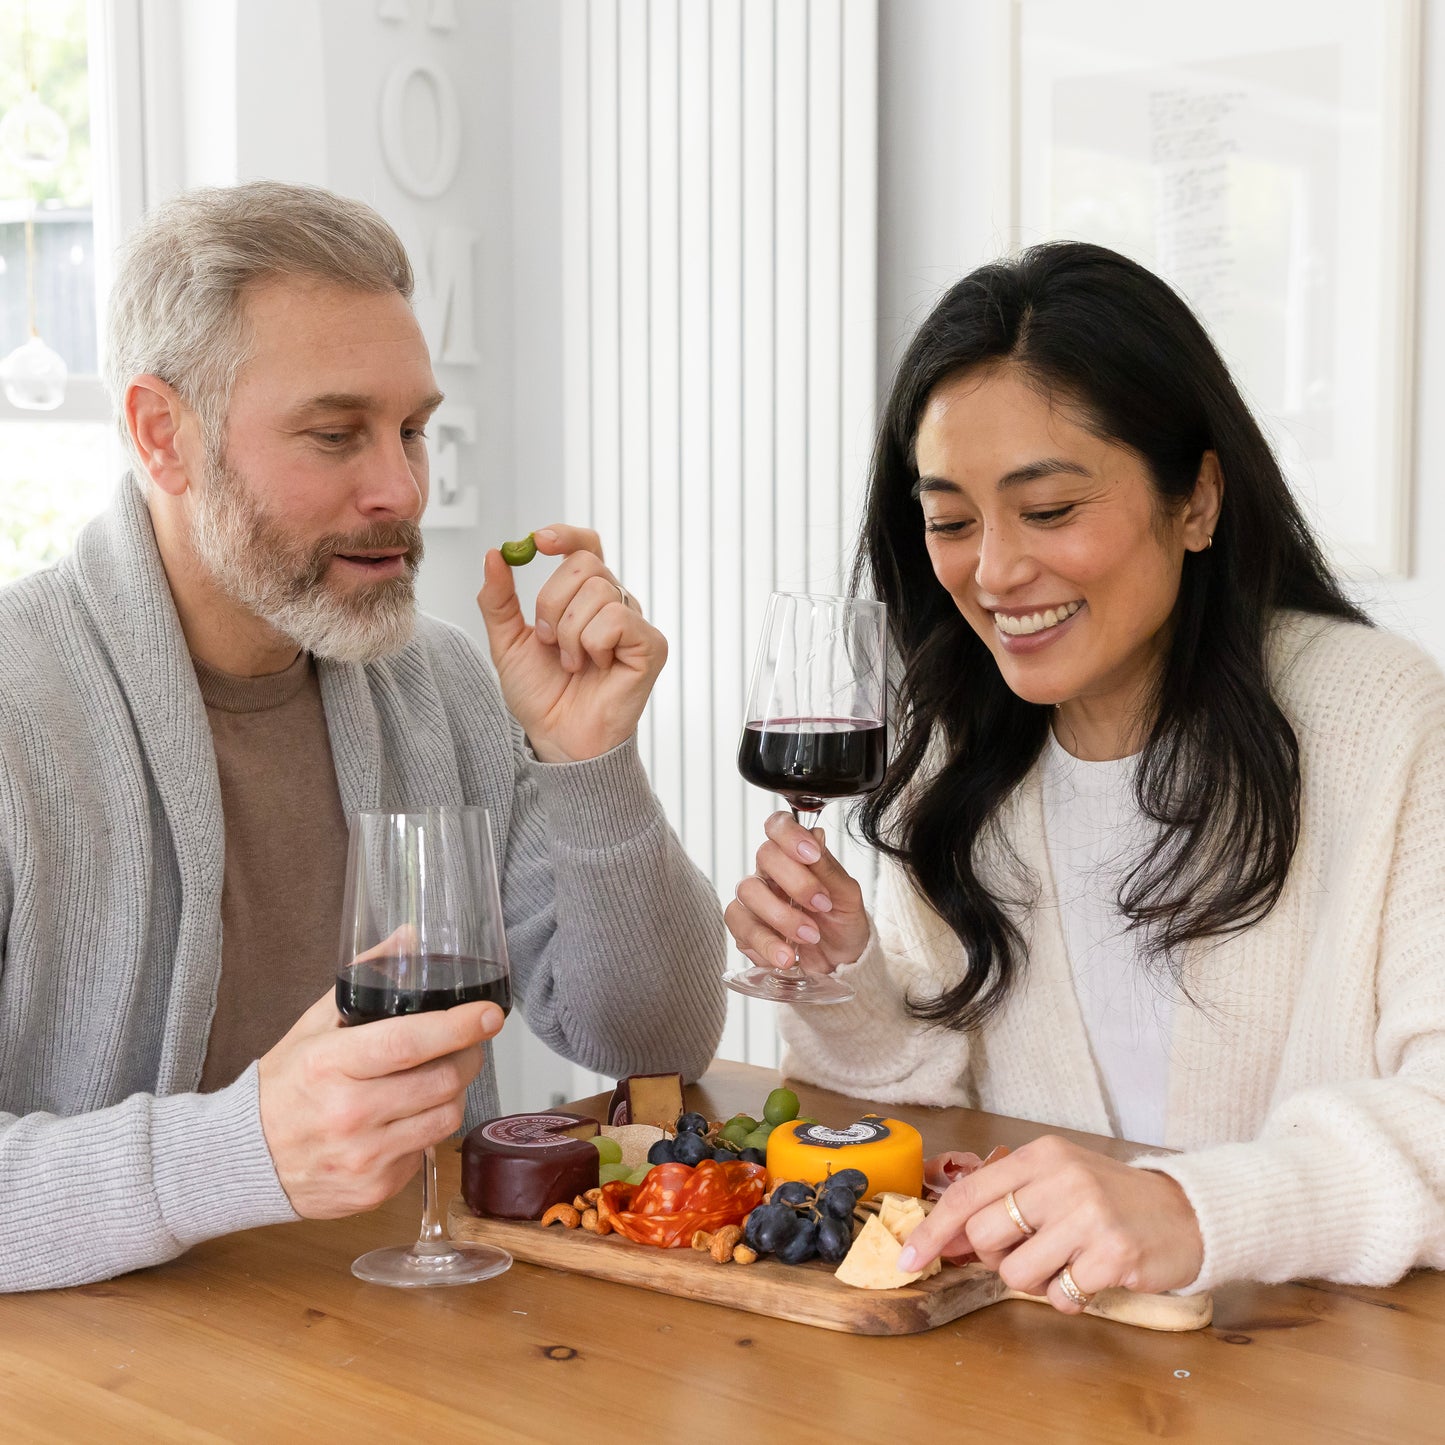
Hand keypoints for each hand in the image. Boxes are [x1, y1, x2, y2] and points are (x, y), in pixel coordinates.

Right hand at [257, 988, 504, 1217]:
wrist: (244, 1159)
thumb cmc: (283, 1086)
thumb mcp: (312, 1026)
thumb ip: (364, 978)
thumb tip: (408, 937)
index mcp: (330, 1065)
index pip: (409, 1042)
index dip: (458, 1026)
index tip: (489, 1014)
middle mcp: (349, 1113)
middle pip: (441, 1080)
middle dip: (468, 1055)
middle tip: (469, 1043)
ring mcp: (364, 1157)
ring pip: (446, 1117)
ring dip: (454, 1092)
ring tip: (439, 1077)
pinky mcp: (375, 1189)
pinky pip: (427, 1151)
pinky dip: (427, 1129)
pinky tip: (408, 1117)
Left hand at [476, 524, 666, 762]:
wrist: (558, 738)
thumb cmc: (542, 695)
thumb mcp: (508, 642)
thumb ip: (499, 599)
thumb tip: (494, 554)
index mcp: (584, 597)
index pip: (585, 546)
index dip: (565, 536)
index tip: (537, 542)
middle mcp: (614, 604)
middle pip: (584, 563)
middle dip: (552, 602)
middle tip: (548, 640)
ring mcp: (635, 623)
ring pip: (598, 591)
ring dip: (570, 632)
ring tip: (571, 663)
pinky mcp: (651, 645)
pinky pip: (617, 618)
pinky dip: (594, 644)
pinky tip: (595, 668)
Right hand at [723, 812, 871, 974]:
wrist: (841, 964)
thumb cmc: (843, 923)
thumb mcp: (847, 896)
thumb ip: (829, 867)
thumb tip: (816, 834)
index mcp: (794, 856)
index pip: (778, 826)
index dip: (789, 835)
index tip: (811, 854)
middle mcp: (769, 873)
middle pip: (764, 856)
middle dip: (796, 882)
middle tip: (821, 905)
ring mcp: (753, 901)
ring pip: (748, 891)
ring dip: (782, 916)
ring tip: (809, 937)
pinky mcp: (744, 931)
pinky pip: (742, 929)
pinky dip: (767, 944)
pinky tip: (788, 957)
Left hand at [896, 1136, 1203, 1310]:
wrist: (1186, 1212)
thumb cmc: (1110, 1199)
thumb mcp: (1056, 1180)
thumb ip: (1004, 1200)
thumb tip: (945, 1236)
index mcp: (1040, 1157)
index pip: (967, 1194)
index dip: (933, 1230)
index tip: (910, 1258)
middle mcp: (1061, 1180)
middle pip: (984, 1237)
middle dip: (994, 1258)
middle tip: (1027, 1253)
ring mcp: (1088, 1217)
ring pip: (1016, 1273)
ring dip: (1033, 1281)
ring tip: (1063, 1264)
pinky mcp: (1113, 1255)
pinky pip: (1060, 1297)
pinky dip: (1068, 1297)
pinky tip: (1089, 1277)